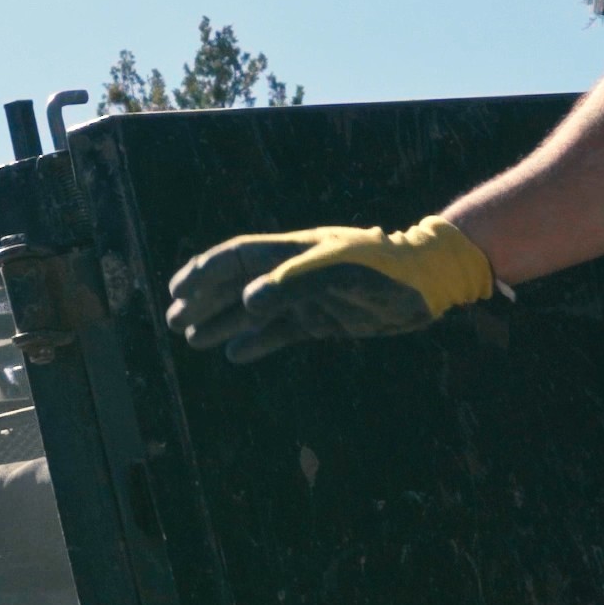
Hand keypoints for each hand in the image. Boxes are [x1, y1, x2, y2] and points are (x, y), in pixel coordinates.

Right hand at [166, 215, 498, 363]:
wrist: (429, 284)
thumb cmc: (386, 270)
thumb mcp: (339, 271)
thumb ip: (294, 283)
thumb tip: (248, 301)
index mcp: (292, 251)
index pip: (236, 258)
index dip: (204, 272)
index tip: (177, 292)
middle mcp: (295, 272)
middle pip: (237, 283)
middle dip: (204, 300)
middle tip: (174, 322)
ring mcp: (309, 296)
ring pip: (254, 310)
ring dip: (223, 322)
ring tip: (193, 339)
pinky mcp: (326, 320)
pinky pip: (283, 331)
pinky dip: (258, 342)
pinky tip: (236, 353)